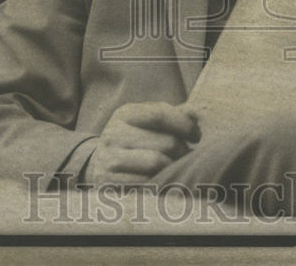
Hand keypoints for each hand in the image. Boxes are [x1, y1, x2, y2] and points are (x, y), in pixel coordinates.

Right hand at [84, 102, 198, 185]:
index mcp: (124, 114)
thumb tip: (198, 113)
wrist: (97, 166)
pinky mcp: (109, 183)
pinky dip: (159, 182)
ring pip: (157, 162)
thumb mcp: (145, 123)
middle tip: (188, 157)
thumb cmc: (134, 141)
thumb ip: (170, 115)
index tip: (197, 136)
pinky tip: (162, 181)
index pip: (160, 114)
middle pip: (165, 141)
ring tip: (177, 169)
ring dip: (174, 167)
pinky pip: (146, 183)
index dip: (185, 125)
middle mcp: (113, 133)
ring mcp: (109, 159)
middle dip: (184, 151)